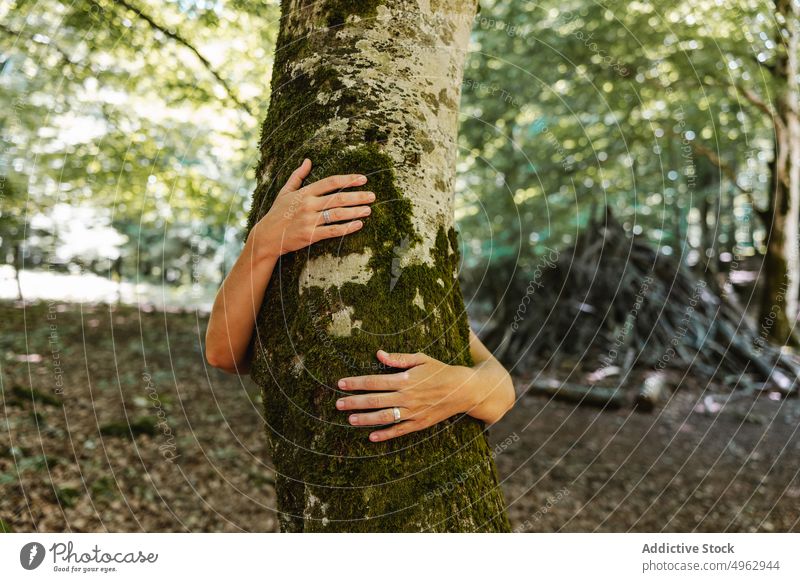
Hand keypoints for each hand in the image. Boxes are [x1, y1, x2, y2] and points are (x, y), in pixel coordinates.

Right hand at [247, 158, 375, 259]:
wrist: (266, 237)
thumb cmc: (277, 213)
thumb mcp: (285, 192)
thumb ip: (298, 176)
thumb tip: (307, 160)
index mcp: (304, 193)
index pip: (330, 182)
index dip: (348, 179)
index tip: (363, 179)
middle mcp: (308, 205)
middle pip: (338, 198)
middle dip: (357, 196)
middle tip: (372, 196)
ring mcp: (309, 220)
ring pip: (338, 214)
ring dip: (355, 211)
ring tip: (368, 209)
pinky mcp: (310, 235)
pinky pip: (333, 231)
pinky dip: (347, 228)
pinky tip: (359, 224)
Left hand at [335, 350, 475, 441]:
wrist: (464, 390)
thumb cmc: (440, 370)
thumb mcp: (421, 358)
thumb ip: (398, 358)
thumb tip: (378, 353)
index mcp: (405, 379)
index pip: (374, 381)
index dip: (356, 383)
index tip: (341, 384)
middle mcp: (407, 397)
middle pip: (374, 400)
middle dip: (354, 402)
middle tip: (338, 404)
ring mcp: (413, 412)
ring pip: (384, 417)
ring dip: (365, 419)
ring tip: (350, 419)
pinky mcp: (419, 423)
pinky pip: (399, 431)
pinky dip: (385, 435)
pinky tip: (371, 437)